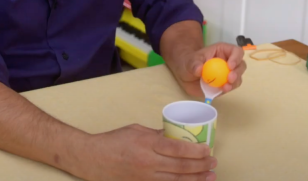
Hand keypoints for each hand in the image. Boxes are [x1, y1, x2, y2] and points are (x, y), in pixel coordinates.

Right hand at [80, 124, 216, 180]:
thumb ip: (157, 134)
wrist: (93, 159)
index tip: (208, 149)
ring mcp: (146, 177)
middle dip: (201, 166)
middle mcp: (148, 163)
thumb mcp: (137, 130)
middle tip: (214, 162)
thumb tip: (177, 135)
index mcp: (147, 144)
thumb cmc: (114, 141)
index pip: (177, 149)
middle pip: (181, 167)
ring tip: (210, 175)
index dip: (196, 151)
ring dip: (196, 179)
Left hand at [170, 43, 246, 98]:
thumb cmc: (189, 62)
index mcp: (223, 51)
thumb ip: (193, 64)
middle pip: (241, 65)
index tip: (230, 66)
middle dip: (237, 72)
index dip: (236, 58)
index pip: (236, 51)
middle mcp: (228, 61)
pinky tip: (222, 90)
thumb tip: (199, 69)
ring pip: (238, 78)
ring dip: (234, 83)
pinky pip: (230, 87)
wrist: (185, 75)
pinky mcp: (224, 85)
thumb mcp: (189, 61)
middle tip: (229, 79)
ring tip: (225, 87)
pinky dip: (228, 89)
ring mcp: (227, 74)